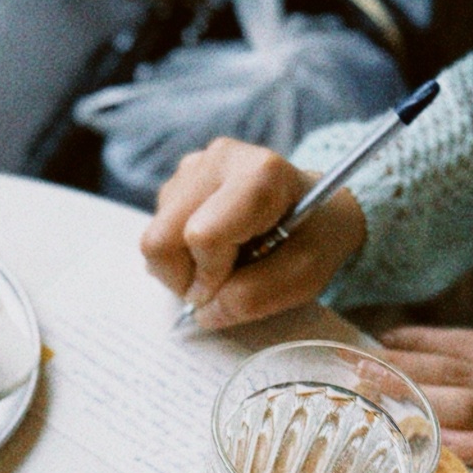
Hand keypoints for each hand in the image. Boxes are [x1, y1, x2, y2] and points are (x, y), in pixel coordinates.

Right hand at [140, 138, 365, 327]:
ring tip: (223, 261)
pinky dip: (180, 256)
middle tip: (219, 284)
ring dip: (182, 268)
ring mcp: (191, 168)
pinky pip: (156, 234)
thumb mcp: (304, 276)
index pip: (202, 235)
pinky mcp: (176, 182)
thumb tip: (203, 312)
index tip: (234, 284)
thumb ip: (254, 297)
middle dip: (183, 277)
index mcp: (258, 174)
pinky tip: (213, 248)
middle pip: (160, 238)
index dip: (210, 276)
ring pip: (153, 239)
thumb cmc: (316, 238)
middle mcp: (217, 160)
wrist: (319, 208)